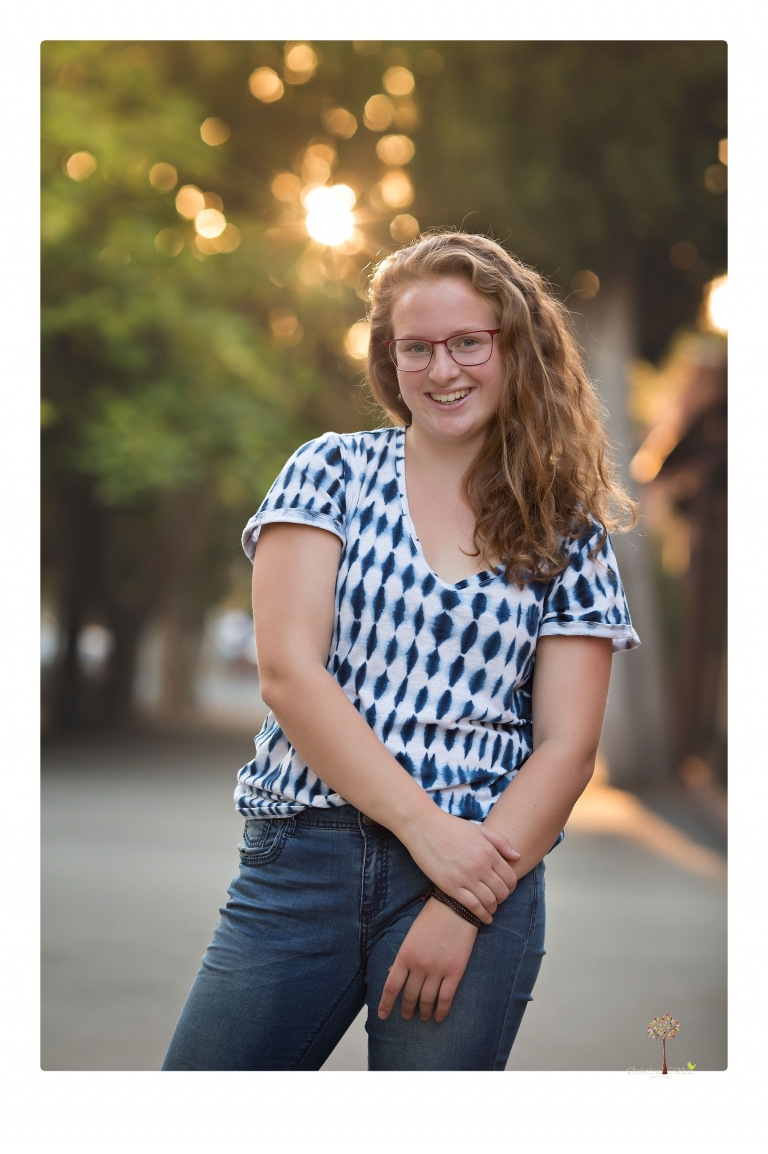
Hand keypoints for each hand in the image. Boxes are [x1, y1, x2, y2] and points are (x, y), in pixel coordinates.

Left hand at [378, 898, 477, 1022]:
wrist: (456, 907)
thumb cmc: (431, 919)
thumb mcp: (410, 936)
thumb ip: (402, 956)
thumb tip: (390, 973)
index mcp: (405, 954)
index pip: (391, 986)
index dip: (386, 1003)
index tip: (383, 1015)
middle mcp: (419, 965)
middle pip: (409, 995)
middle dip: (406, 1009)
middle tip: (407, 1016)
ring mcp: (438, 969)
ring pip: (427, 1000)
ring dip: (423, 1012)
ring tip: (422, 1017)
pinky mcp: (455, 971)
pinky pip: (446, 998)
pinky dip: (442, 1010)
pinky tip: (439, 1017)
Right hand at [396, 810, 519, 924]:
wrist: (423, 827)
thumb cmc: (451, 827)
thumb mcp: (479, 830)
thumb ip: (500, 842)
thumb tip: (518, 857)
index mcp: (488, 852)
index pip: (510, 877)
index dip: (511, 887)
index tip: (506, 889)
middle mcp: (480, 866)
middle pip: (502, 892)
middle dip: (503, 898)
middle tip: (498, 899)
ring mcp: (465, 877)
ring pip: (489, 901)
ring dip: (493, 908)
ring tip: (491, 909)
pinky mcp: (450, 886)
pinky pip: (472, 906)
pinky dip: (481, 915)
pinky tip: (484, 918)